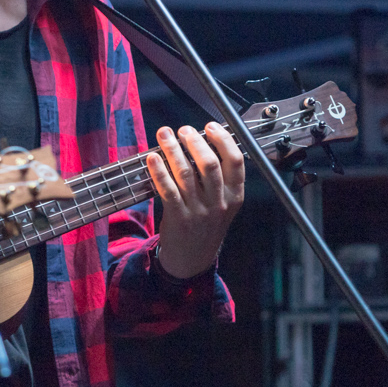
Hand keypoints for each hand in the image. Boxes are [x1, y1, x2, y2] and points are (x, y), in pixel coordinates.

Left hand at [146, 121, 244, 279]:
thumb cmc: (206, 223)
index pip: (235, 161)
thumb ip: (218, 178)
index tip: (210, 126)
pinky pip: (168, 190)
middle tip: (184, 130)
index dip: (223, 140)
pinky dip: (159, 171)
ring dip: (173, 150)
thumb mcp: (223, 203)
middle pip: (209, 164)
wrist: (193, 259)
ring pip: (186, 173)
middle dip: (194, 141)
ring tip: (165, 135)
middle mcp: (219, 203)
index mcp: (234, 196)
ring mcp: (199, 212)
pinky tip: (152, 158)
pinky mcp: (179, 218)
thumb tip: (201, 141)